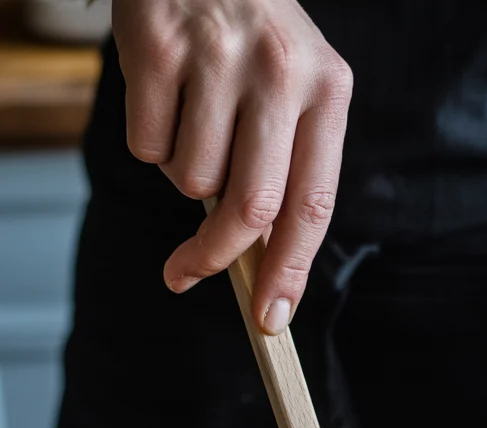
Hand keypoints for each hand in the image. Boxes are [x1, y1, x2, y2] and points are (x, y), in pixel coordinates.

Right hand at [113, 0, 352, 333]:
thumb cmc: (250, 38)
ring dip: (182, 174)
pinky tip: (165, 96)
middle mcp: (281, 71)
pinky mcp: (157, 44)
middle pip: (251, 207)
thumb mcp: (291, 90)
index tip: (271, 318)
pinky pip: (146, 145)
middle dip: (218, 256)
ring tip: (192, 122)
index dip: (290, 272)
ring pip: (191, 179)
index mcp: (328, 90)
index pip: (313, 206)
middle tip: (188, 273)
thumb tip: (257, 264)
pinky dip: (149, 140)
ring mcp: (219, 55)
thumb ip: (284, 168)